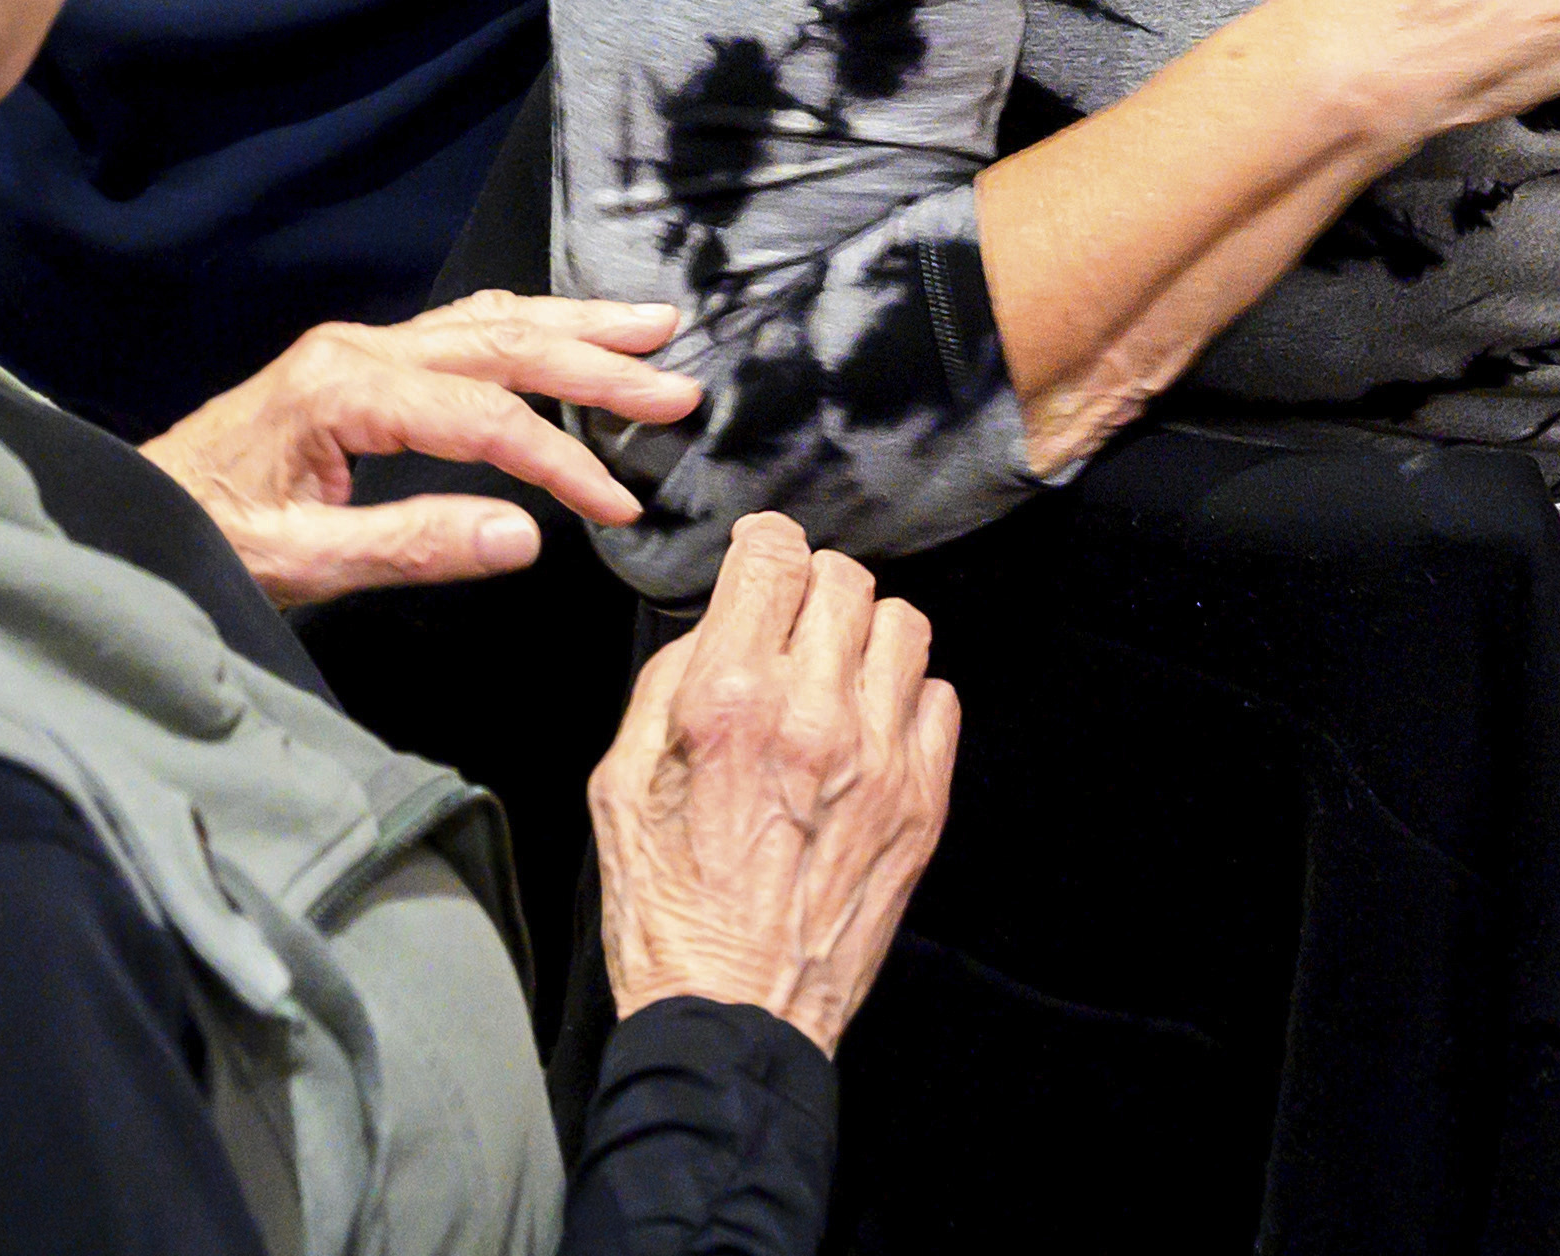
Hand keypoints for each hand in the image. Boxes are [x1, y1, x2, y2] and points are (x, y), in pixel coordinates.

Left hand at [142, 295, 701, 609]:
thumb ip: (411, 544)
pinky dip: (528, 328)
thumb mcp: (298, 562)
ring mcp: (359, 348)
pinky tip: (566, 332)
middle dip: (597, 362)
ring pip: (488, 321)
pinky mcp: (359, 364)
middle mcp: (358, 349)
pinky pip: (462, 330)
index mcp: (343, 389)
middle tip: (680, 387)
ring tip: (654, 328)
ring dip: (575, 326)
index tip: (619, 505)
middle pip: (501, 342)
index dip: (561, 460)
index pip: (484, 416)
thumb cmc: (200, 541)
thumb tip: (524, 535)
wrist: (127, 513)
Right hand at [592, 511, 959, 1051]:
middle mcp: (812, 715)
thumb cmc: (666, 907)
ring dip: (864, 637)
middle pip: (844, 578)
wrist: (733, 1014)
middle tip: (789, 627)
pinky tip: (868, 731)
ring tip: (834, 674)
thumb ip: (670, 683)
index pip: (773, 556)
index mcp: (727, 700)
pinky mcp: (923, 802)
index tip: (759, 558)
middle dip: (811, 589)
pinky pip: (940, 697)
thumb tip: (719, 626)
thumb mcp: (619, 782)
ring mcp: (879, 758)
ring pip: (903, 625)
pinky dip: (906, 700)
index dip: (763, 545)